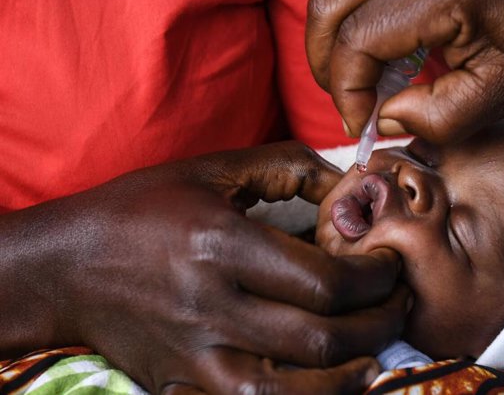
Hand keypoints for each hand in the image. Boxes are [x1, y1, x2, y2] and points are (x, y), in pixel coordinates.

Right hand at [0, 142, 407, 393]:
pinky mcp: (182, 385)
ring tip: (377, 347)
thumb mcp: (211, 170)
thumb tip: (348, 183)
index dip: (374, 278)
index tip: (389, 265)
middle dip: (378, 323)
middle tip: (398, 302)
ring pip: (293, 391)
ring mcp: (194, 356)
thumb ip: (286, 168)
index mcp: (220, 247)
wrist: (67, 265)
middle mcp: (210, 308)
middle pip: (319, 339)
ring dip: (351, 374)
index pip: (324, 281)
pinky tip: (329, 382)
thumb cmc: (141, 209)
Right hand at [306, 0, 503, 142]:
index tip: (363, 126)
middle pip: (329, 5)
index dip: (347, 91)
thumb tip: (383, 119)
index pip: (356, 39)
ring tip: (372, 82)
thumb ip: (437, 118)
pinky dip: (362, 19)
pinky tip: (393, 51)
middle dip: (330, 65)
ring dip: (342, 40)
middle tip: (355, 105)